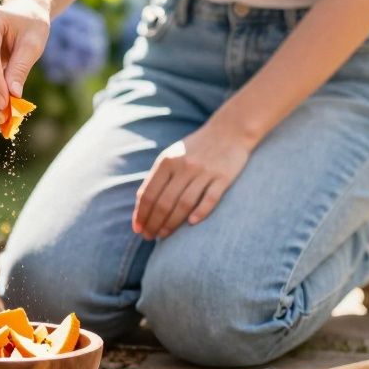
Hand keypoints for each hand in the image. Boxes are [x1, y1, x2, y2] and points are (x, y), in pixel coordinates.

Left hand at [132, 118, 254, 239]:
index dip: (141, 213)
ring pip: (184, 204)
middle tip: (149, 237)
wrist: (229, 131)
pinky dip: (200, 212)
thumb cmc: (195, 149)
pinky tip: (191, 224)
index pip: (149, 193)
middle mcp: (184, 166)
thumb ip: (157, 178)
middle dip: (153, 222)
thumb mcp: (172, 157)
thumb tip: (139, 206)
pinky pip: (210, 198)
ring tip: (163, 235)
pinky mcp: (223, 177)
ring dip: (171, 223)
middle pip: (164, 202)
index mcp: (167, 161)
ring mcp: (204, 172)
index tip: (138, 229)